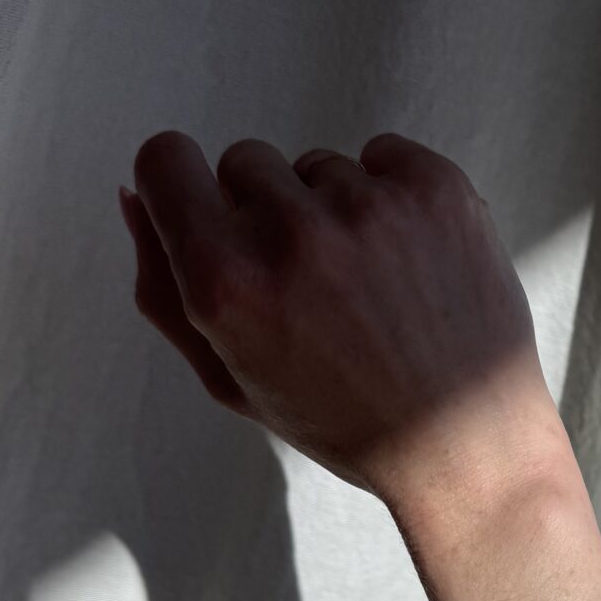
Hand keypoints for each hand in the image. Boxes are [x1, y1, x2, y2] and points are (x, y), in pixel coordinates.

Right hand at [118, 130, 571, 523]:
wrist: (465, 445)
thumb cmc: (343, 421)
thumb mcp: (230, 377)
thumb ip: (163, 287)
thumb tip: (134, 195)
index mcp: (225, 281)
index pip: (164, 160)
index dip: (182, 188)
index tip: (215, 218)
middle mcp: (291, 232)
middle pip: (244, 162)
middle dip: (265, 212)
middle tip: (313, 288)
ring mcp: (369, 205)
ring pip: (318, 167)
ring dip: (333, 211)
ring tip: (371, 288)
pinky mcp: (436, 189)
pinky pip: (384, 156)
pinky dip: (392, 195)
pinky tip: (410, 262)